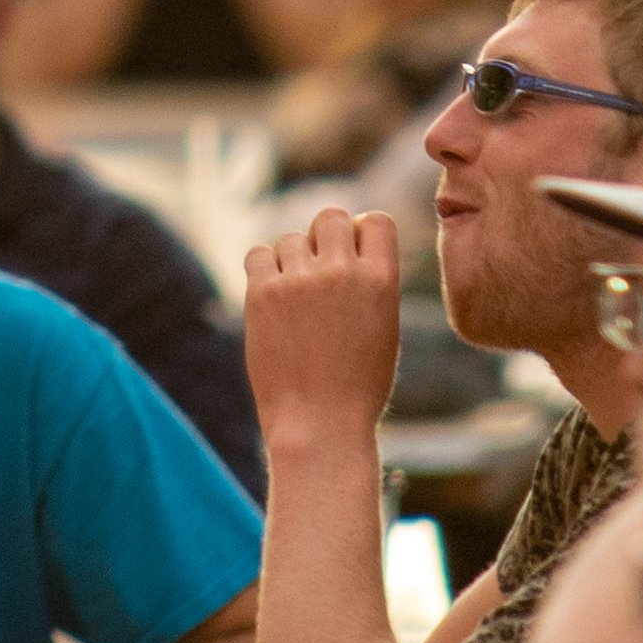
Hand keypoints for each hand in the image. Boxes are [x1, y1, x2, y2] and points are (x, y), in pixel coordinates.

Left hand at [244, 207, 409, 452]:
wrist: (319, 425)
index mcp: (382, 280)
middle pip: (330, 217)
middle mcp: (342, 272)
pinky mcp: (264, 293)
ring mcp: (301, 281)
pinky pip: (258, 254)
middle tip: (319, 276)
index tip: (352, 259)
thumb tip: (350, 244)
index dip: (362, 235)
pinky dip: (262, 270)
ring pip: (290, 238)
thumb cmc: (357, 386)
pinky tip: (271, 299)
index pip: (375, 220)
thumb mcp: (384, 328)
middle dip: (324, 239)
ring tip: (295, 302)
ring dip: (291, 261)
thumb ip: (371, 282)